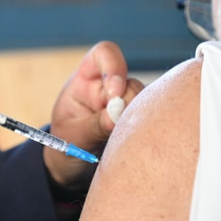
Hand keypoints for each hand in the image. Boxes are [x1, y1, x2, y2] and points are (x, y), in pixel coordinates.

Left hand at [44, 42, 143, 188]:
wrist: (72, 166)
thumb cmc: (67, 144)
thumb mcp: (73, 136)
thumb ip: (94, 125)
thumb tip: (118, 115)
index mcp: (88, 79)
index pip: (104, 54)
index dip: (114, 66)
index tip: (114, 92)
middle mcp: (111, 86)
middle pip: (131, 82)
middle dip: (128, 103)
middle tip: (119, 126)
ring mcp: (127, 103)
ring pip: (146, 102)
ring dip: (138, 120)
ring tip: (122, 142)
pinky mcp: (140, 120)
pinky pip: (153, 119)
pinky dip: (147, 131)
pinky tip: (136, 146)